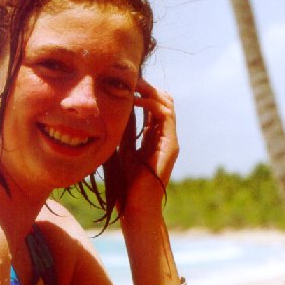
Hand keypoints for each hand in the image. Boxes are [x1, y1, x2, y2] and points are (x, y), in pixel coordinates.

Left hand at [119, 78, 178, 212]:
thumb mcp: (121, 149)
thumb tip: (113, 110)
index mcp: (152, 136)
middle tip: (129, 79)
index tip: (123, 83)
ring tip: (132, 85)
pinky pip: (166, 115)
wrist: (136, 205)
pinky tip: (135, 100)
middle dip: (147, 87)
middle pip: (162, 100)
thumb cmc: (125, 183)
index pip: (151, 105)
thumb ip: (123, 131)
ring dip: (150, 91)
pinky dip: (152, 103)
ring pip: (167, 104)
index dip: (141, 91)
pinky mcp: (171, 145)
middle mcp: (164, 136)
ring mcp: (169, 140)